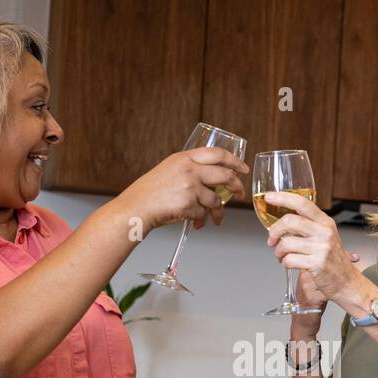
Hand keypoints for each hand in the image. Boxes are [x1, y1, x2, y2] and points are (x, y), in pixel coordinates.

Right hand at [125, 147, 247, 231]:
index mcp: (183, 158)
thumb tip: (211, 178)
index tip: (242, 168)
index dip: (234, 161)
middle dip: (236, 187)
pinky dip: (202, 222)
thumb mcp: (168, 170)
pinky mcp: (188, 204)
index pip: (217, 153)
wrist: (135, 208)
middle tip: (239, 194)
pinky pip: (204, 214)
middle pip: (225, 175)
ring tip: (216, 218)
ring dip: (218, 212)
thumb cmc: (148, 193)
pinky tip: (197, 224)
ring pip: (216, 200)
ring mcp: (189, 187)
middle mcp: (188, 169)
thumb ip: (188, 169)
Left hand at [265, 191, 361, 304]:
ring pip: (286, 243)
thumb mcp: (326, 237)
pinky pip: (289, 260)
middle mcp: (324, 232)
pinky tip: (290, 264)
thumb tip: (282, 221)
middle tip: (271, 240)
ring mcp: (321, 248)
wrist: (347, 283)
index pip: (302, 203)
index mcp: (325, 222)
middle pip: (290, 221)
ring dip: (278, 252)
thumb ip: (309, 227)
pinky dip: (285, 263)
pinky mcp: (316, 263)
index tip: (269, 197)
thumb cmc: (333, 261)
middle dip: (274, 231)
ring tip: (282, 256)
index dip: (283, 198)